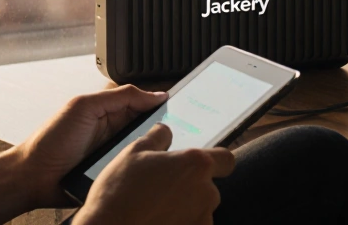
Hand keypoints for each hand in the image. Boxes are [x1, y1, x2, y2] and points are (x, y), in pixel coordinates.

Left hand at [12, 85, 168, 208]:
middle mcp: (115, 135)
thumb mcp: (84, 107)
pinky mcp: (113, 178)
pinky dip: (142, 173)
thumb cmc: (51, 140)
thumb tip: (154, 94)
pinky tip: (149, 173)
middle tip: (180, 134)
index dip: (162, 106)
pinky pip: (135, 173)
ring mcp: (115, 157)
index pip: (144, 105)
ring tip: (165, 154)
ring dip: (153, 155)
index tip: (184, 108)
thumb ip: (118, 97)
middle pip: (149, 131)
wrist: (33, 177)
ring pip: (145, 154)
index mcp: (109, 113)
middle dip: (163, 133)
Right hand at [73, 123, 235, 224]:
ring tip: (157, 206)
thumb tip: (165, 131)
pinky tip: (158, 219)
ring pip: (201, 208)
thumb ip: (157, 137)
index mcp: (195, 164)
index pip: (226, 159)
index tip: (198, 166)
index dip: (215, 162)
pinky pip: (193, 224)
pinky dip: (181, 222)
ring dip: (186, 207)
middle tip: (163, 187)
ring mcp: (203, 218)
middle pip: (209, 186)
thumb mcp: (134, 152)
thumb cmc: (121, 190)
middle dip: (191, 186)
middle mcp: (206, 192)